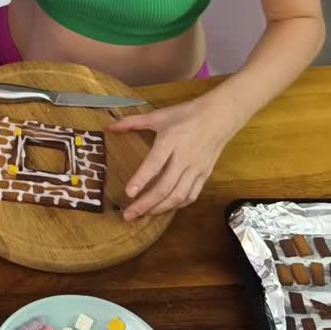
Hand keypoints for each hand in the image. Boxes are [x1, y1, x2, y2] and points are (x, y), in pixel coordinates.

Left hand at [109, 96, 242, 220]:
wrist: (220, 115)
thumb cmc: (187, 114)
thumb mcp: (159, 115)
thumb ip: (133, 122)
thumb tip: (110, 127)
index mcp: (171, 141)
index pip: (155, 163)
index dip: (141, 179)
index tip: (128, 193)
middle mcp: (184, 157)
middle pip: (165, 186)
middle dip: (146, 204)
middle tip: (128, 215)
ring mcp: (196, 168)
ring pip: (178, 195)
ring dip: (160, 208)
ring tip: (143, 215)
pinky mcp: (205, 174)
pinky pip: (192, 195)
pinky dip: (177, 205)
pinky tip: (165, 208)